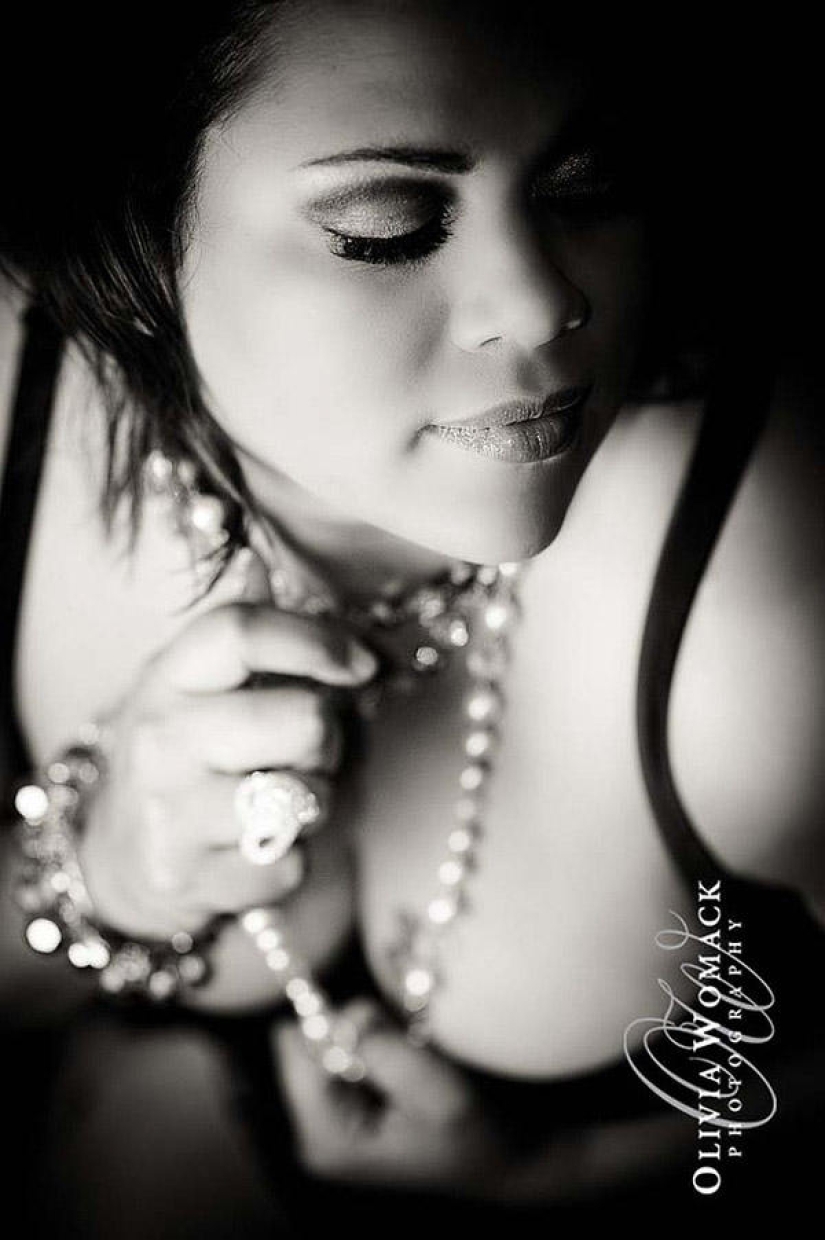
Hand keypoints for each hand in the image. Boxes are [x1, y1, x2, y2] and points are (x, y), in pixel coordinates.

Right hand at [77, 554, 377, 941]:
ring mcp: (171, 813)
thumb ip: (236, 633)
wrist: (120, 856)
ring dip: (314, 801)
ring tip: (282, 797)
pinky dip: (292, 858)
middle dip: (327, 737)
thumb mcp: (192, 685)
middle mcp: (161, 739)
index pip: (241, 631)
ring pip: (303, 798)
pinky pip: (290, 864)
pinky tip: (258, 846)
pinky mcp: (190, 878)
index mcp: (169, 677)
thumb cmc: (181, 755)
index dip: (318, 640)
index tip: (361, 664)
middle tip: (312, 747)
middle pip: (299, 721)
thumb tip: (258, 560)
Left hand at [274, 998, 509, 1194]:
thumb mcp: (434, 1090)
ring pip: (323, 1041)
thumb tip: (347, 1013)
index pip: (298, 1054)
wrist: (488, 1162)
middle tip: (398, 1048)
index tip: (384, 1031)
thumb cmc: (466, 1134)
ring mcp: (323, 1120)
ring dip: (366, 1036)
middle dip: (350, 1032)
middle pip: (302, 1044)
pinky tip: (400, 1067)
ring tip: (406, 1061)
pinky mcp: (338, 1107)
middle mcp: (311, 1131)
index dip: (338, 1028)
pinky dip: (372, 1046)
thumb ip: (385, 1050)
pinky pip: (340, 1051)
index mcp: (325, 1137)